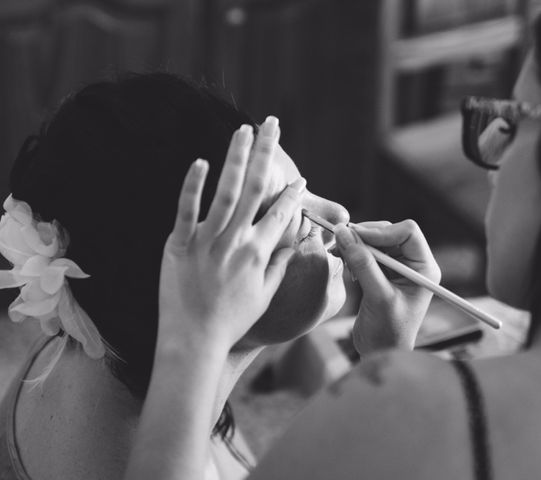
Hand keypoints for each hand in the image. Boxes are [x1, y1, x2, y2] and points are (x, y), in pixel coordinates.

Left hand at [158, 117, 304, 356]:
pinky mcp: (179, 244)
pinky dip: (193, 184)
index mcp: (259, 254)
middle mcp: (236, 242)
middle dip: (266, 153)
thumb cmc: (232, 322)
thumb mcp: (264, 297)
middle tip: (272, 125)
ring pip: (225, 192)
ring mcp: (207, 241)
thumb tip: (292, 248)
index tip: (299, 178)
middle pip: (256, 189)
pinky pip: (186, 209)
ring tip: (243, 130)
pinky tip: (201, 161)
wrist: (193, 340)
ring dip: (236, 157)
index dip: (293, 195)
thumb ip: (279, 268)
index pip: (281, 214)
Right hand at [334, 220, 440, 354]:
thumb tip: (344, 234)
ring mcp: (397, 267)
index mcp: (424, 268)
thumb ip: (363, 265)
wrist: (381, 353)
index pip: (407, 232)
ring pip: (375, 239)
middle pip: (389, 232)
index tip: (357, 238)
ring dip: (356, 243)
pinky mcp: (382, 272)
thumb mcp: (378, 297)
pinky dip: (353, 252)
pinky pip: (366, 251)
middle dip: (365, 236)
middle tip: (342, 242)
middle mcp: (413, 263)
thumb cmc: (388, 332)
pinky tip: (342, 259)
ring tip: (340, 253)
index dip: (381, 231)